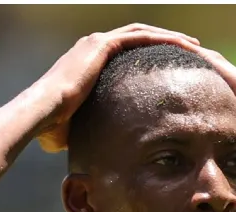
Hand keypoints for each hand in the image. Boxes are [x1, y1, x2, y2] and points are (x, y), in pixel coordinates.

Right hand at [34, 25, 201, 152]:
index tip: (168, 67)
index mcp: (88, 62)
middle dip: (164, 43)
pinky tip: (182, 45)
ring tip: (193, 45)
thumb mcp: (76, 126)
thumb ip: (89, 130)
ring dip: (168, 37)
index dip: (148, 58)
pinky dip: (161, 38)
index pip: (124, 54)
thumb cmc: (53, 125)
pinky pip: (139, 37)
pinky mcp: (101, 44)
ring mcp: (96, 42)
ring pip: (141, 33)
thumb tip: (93, 154)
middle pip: (137, 38)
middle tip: (189, 50)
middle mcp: (92, 46)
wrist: (42, 112)